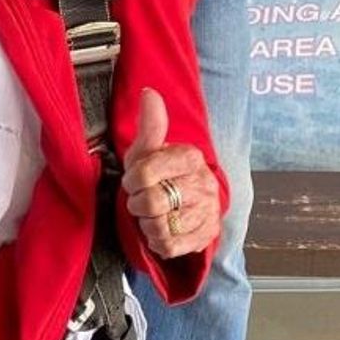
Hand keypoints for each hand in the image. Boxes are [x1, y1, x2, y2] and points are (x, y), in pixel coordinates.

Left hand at [121, 88, 219, 258]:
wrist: (188, 201)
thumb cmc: (163, 173)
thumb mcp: (150, 149)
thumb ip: (151, 124)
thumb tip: (148, 93)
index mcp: (190, 158)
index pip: (146, 173)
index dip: (132, 181)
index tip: (134, 181)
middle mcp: (203, 184)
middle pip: (151, 202)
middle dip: (138, 204)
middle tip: (141, 199)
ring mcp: (207, 212)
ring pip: (159, 227)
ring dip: (147, 223)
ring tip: (153, 214)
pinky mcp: (205, 235)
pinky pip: (170, 246)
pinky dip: (157, 241)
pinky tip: (160, 229)